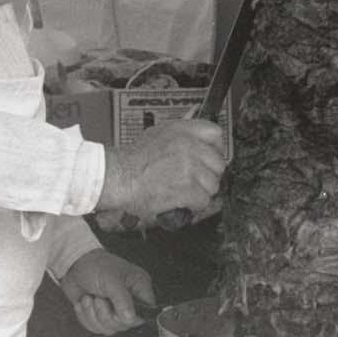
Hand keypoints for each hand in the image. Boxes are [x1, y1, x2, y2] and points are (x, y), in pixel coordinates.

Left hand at [58, 249, 154, 335]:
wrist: (73, 265)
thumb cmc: (95, 264)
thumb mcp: (111, 279)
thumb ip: (122, 299)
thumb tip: (131, 318)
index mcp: (139, 287)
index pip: (144, 312)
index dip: (129, 317)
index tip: (115, 310)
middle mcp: (129, 300)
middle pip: (125, 324)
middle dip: (106, 315)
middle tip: (98, 299)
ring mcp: (114, 309)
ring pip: (109, 328)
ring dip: (93, 315)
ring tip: (90, 298)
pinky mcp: (100, 315)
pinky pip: (96, 328)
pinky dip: (85, 316)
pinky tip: (84, 301)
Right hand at [96, 119, 225, 217]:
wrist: (119, 177)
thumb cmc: (133, 159)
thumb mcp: (158, 134)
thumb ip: (180, 135)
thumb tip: (197, 135)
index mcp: (182, 130)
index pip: (215, 134)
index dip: (215, 148)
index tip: (209, 158)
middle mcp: (189, 146)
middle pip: (218, 163)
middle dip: (209, 175)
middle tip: (195, 181)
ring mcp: (190, 167)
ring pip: (213, 184)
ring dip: (201, 192)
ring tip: (185, 192)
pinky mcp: (187, 188)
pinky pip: (203, 200)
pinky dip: (193, 205)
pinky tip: (181, 202)